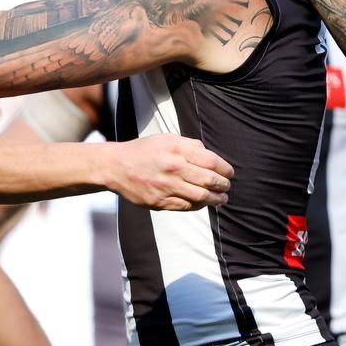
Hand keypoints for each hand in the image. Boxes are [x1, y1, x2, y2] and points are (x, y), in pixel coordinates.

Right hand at [108, 134, 232, 210]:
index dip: (225, 169)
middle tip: (227, 187)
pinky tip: (204, 203)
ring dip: (216, 199)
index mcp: (176, 149)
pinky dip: (199, 205)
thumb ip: (189, 146)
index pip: (211, 161)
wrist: (116, 166)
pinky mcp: (159, 202)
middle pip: (209, 180)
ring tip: (222, 199)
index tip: (230, 173)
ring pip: (201, 196)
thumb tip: (211, 157)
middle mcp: (173, 167)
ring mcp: (166, 186)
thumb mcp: (166, 139)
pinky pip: (186, 206)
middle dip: (223, 185)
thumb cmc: (144, 151)